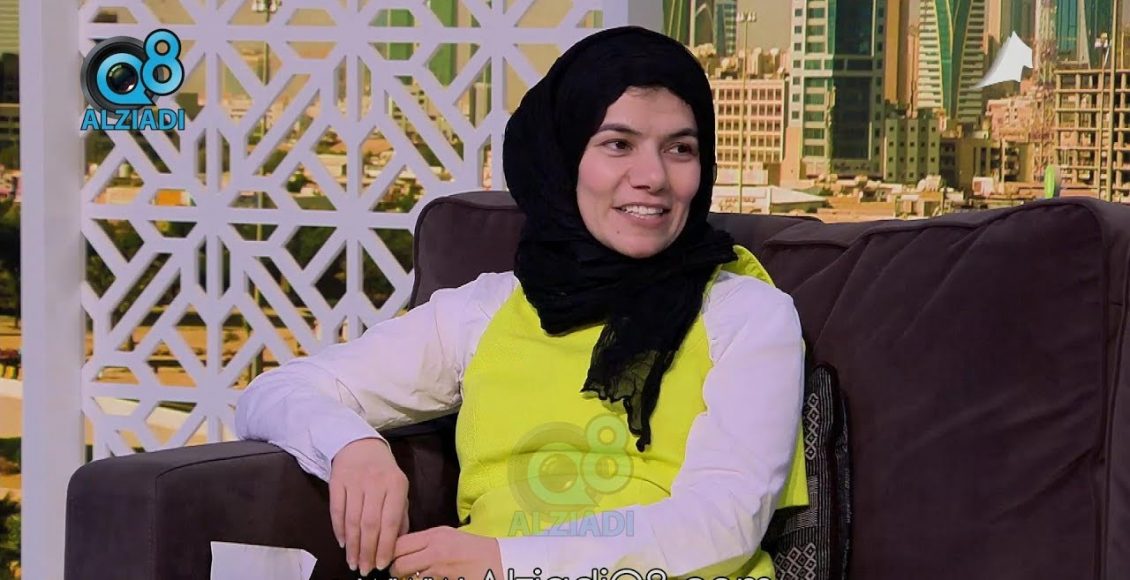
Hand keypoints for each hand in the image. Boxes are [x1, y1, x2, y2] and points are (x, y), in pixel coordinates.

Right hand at [330, 437, 409, 575]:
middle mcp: (376, 483)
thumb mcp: (399, 488)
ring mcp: (355, 481)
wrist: (359, 445)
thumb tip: (397, 545)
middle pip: (370, 524)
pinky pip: (337, 511)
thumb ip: (400, 515)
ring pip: (352, 520)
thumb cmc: (384, 472)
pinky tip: (342, 544)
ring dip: (352, 545)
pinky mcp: (337, 481)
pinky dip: (339, 530)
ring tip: (352, 563)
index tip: (382, 565)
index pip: (391, 521)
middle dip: (367, 551)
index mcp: (396, 485)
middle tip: (364, 570)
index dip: (386, 546)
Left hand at [390, 526, 502, 579]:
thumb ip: (425, 542)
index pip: (399, 544)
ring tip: (414, 576)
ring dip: (408, 579)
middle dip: (395, 572)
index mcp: (435, 536)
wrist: (498, 563)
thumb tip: (402, 550)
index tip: (389, 558)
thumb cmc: (473, 549)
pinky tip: (429, 578)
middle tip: (398, 574)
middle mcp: (434, 551)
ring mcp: (439, 571)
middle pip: (399, 564)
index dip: (390, 553)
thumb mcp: (449, 536)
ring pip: (409, 579)